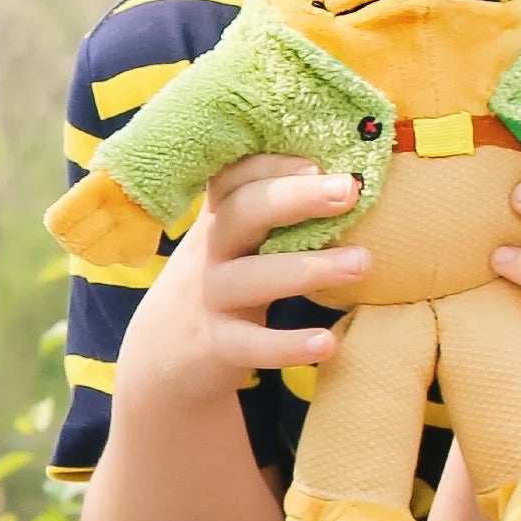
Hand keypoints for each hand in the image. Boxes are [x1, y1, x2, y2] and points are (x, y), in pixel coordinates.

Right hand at [117, 153, 373, 404]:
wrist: (158, 360)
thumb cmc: (218, 289)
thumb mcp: (229, 246)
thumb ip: (268, 216)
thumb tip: (349, 182)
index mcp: (218, 221)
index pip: (234, 178)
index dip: (273, 165)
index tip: (319, 161)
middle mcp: (209, 252)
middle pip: (243, 212)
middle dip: (296, 197)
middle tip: (349, 190)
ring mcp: (209, 298)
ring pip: (252, 277)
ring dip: (309, 268)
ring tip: (363, 263)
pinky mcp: (216, 346)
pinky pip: (252, 344)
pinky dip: (288, 345)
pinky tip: (327, 343)